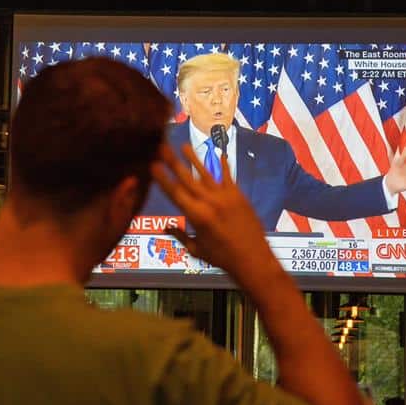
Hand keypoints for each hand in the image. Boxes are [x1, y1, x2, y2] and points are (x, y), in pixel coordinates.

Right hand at [151, 144, 282, 284]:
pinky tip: (219, 154)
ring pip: (206, 173)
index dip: (162, 178)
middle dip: (173, 162)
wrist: (253, 259)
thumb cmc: (222, 258)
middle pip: (187, 178)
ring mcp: (225, 197)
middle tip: (162, 147)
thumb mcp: (197, 249)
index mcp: (196, 216)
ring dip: (194, 158)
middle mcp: (209, 202)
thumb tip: (165, 227)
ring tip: (184, 145)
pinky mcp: (238, 196)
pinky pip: (228, 177)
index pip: (175, 193)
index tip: (152, 165)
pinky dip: (223, 165)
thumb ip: (180, 235)